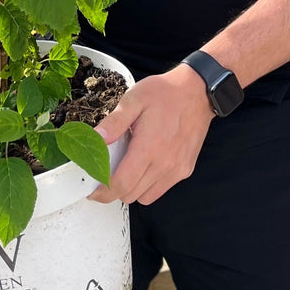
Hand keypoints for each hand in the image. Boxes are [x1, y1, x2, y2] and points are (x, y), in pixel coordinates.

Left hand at [89, 65, 214, 204]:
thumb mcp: (133, 100)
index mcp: (148, 148)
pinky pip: (161, 189)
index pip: (122, 184)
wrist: (196, 92)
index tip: (93, 190)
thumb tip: (95, 139)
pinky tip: (145, 164)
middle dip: (114, 188)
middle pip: (131, 195)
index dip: (103, 192)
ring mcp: (176, 170)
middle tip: (108, 170)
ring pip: (146, 197)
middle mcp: (164, 164)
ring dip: (132, 188)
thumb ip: (114, 122)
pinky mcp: (184, 170)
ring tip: (128, 164)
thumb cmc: (164, 93)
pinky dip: (148, 185)